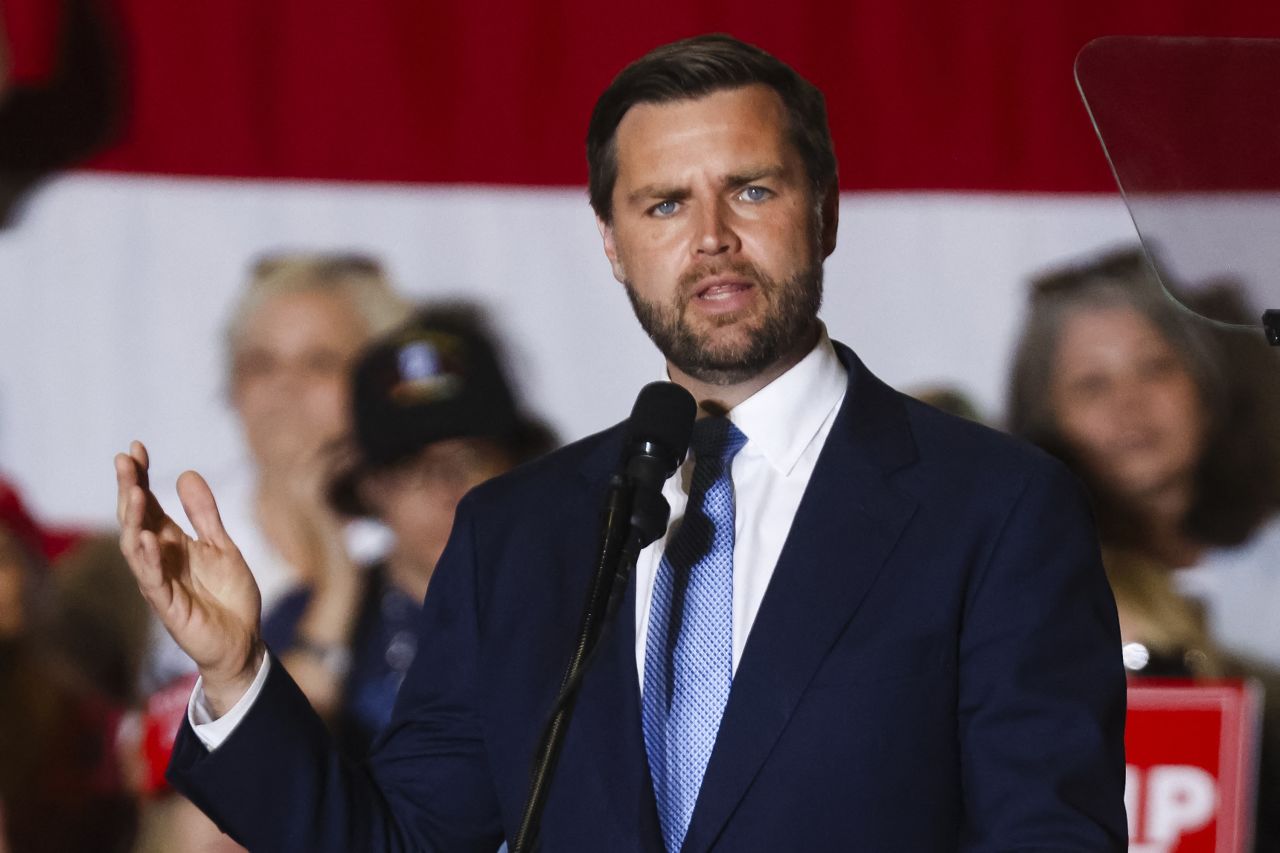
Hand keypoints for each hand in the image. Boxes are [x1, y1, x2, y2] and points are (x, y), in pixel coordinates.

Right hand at [115, 440, 263, 716]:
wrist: (243, 641)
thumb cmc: (228, 596)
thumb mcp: (222, 546)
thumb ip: (204, 514)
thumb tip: (186, 474)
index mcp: (172, 543)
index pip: (149, 505)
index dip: (141, 478)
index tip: (136, 448)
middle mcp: (160, 559)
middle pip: (137, 520)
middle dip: (130, 490)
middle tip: (125, 460)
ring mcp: (160, 582)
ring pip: (136, 548)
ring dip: (133, 520)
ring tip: (133, 492)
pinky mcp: (168, 606)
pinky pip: (152, 580)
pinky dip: (148, 560)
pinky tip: (146, 538)